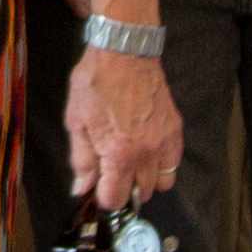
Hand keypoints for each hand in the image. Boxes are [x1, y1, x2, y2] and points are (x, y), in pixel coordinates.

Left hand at [62, 47, 180, 212]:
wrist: (124, 51)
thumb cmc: (96, 82)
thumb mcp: (76, 121)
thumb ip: (81, 160)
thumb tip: (81, 188)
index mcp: (120, 154)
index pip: (115, 200)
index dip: (102, 197)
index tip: (97, 187)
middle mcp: (147, 153)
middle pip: (140, 195)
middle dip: (123, 190)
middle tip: (111, 174)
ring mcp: (165, 142)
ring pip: (162, 183)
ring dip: (146, 180)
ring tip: (131, 164)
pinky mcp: (175, 129)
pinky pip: (174, 162)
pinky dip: (163, 165)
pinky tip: (147, 152)